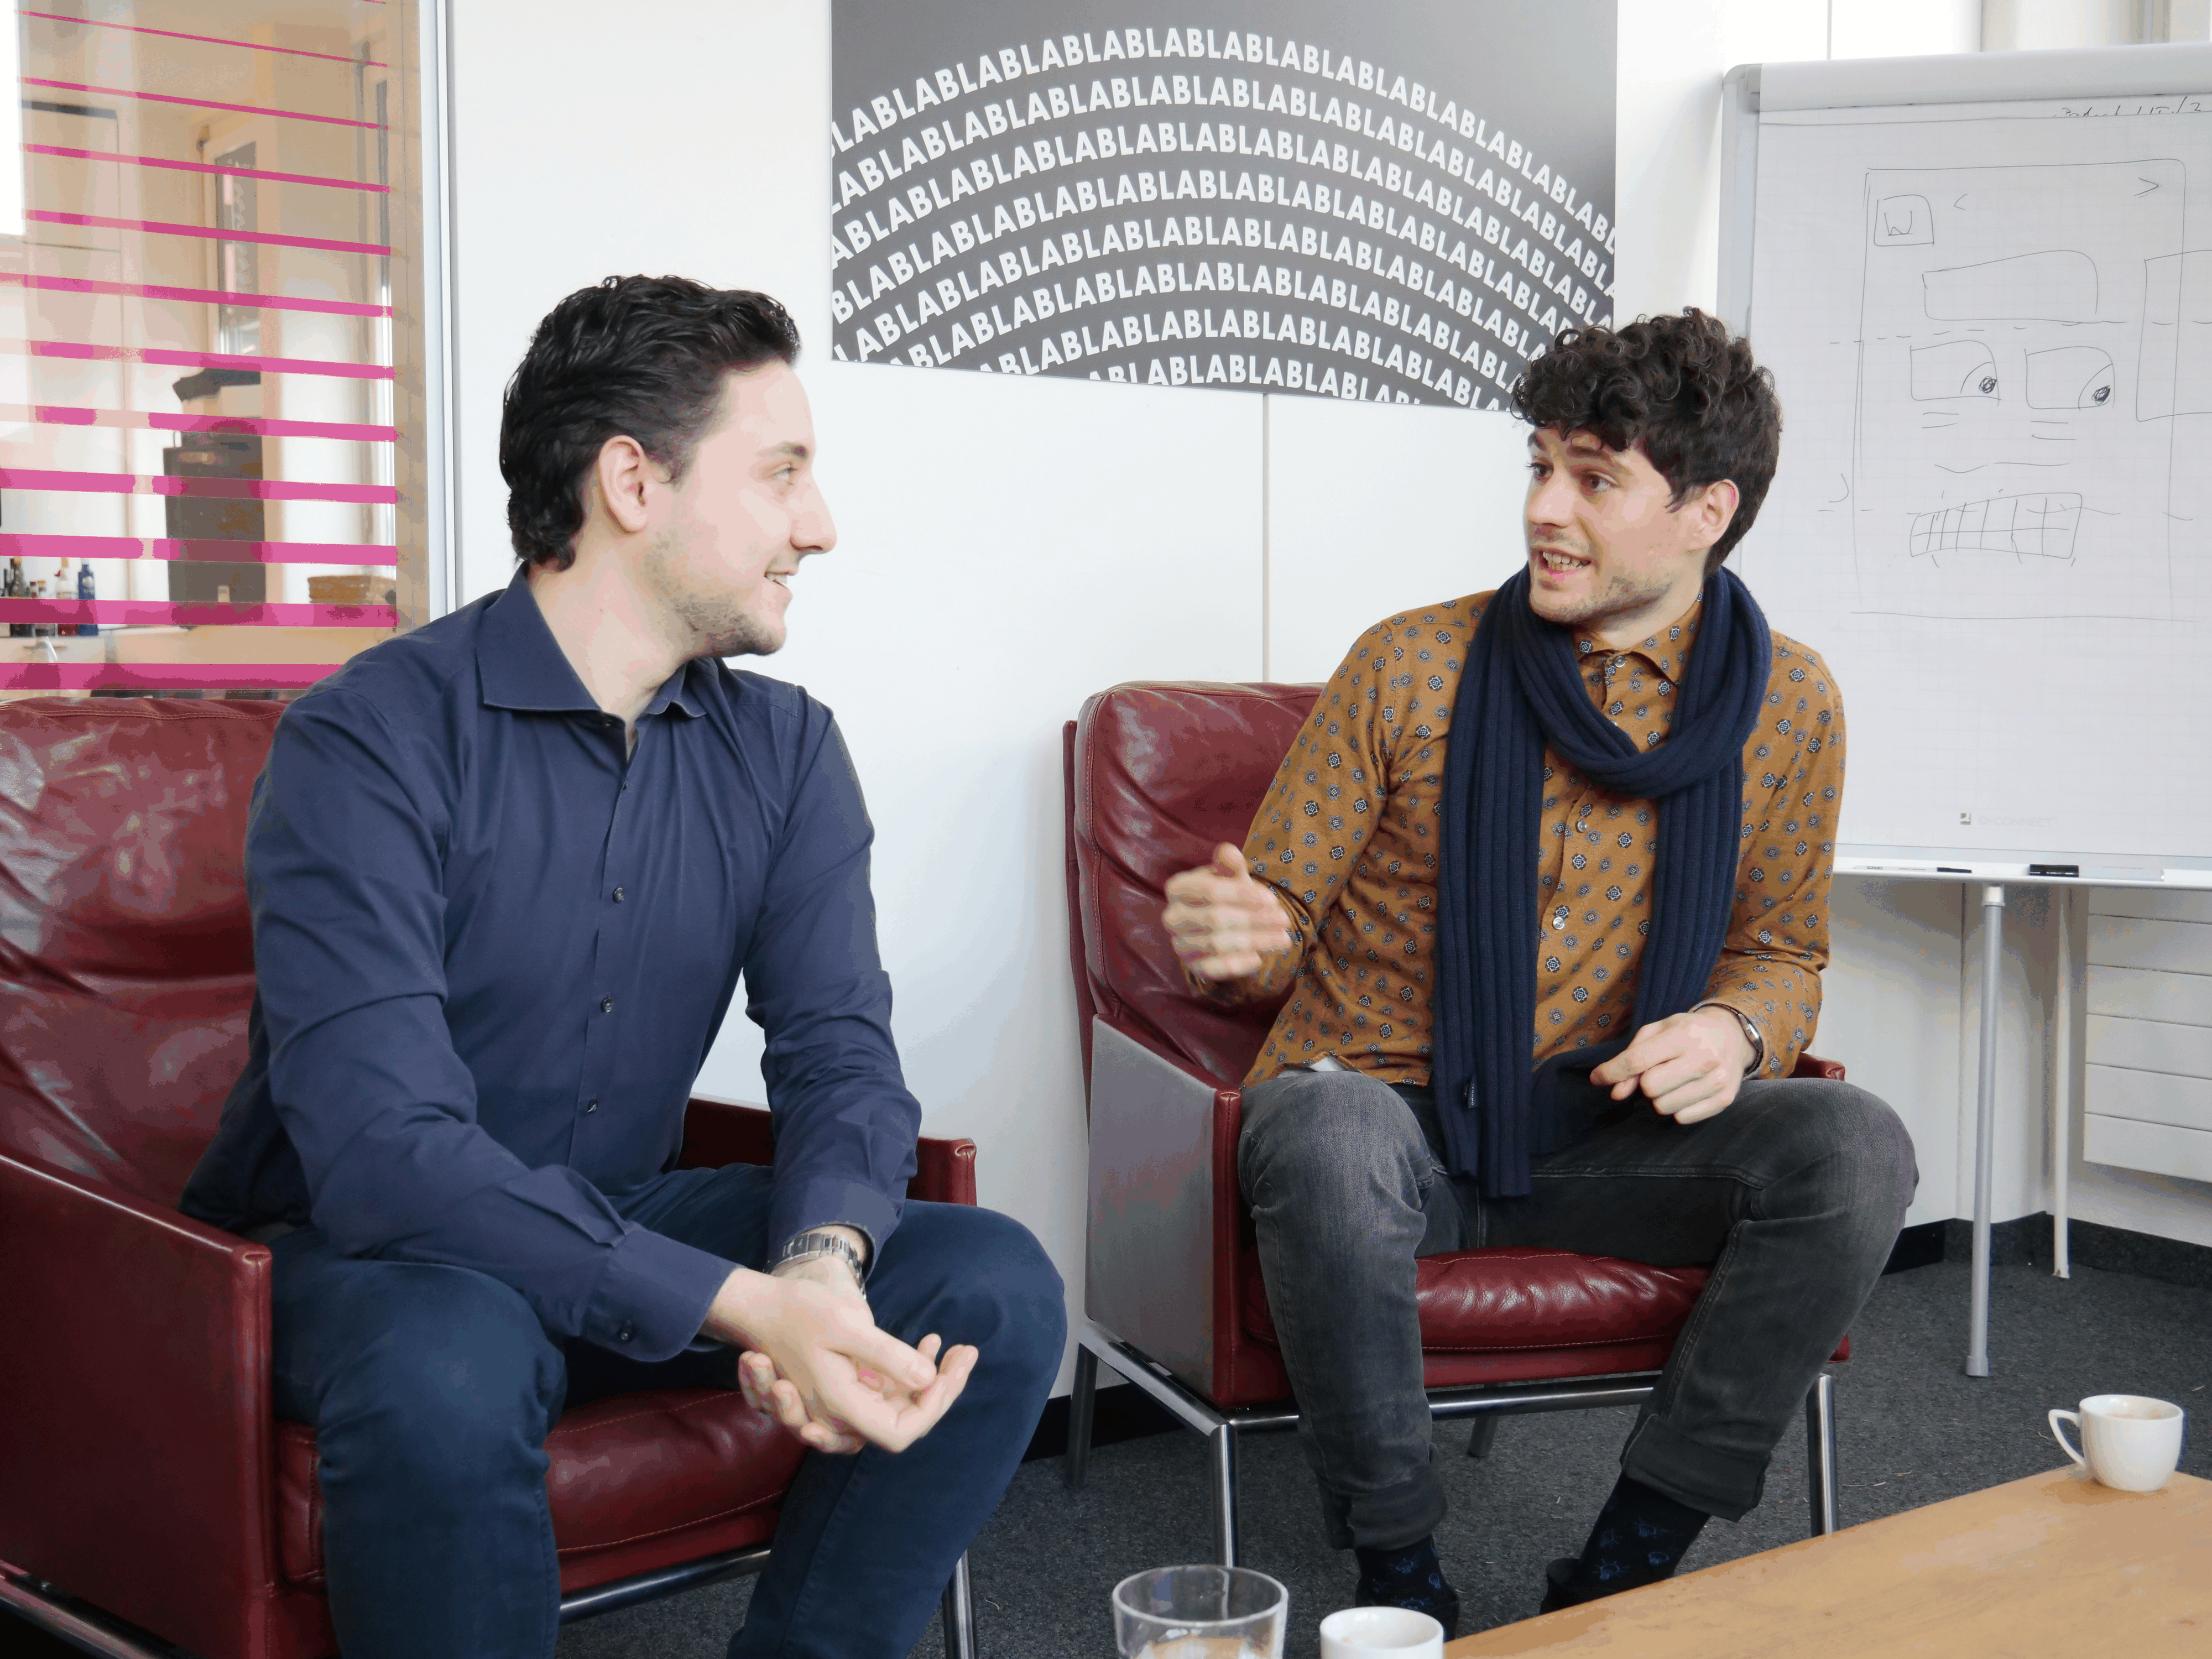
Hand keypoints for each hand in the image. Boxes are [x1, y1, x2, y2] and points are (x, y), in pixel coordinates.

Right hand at [706, 1265, 976, 1454]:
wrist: (760, 1304)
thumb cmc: (798, 1310)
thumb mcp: (846, 1325)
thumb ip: (887, 1356)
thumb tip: (928, 1380)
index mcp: (839, 1405)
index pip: (899, 1432)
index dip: (930, 1407)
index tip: (949, 1369)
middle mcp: (840, 1414)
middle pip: (904, 1422)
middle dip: (941, 1390)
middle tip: (966, 1352)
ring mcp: (843, 1404)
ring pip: (899, 1406)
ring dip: (930, 1379)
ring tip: (954, 1347)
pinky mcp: (845, 1389)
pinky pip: (887, 1392)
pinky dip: (911, 1370)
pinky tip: (928, 1340)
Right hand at [1162, 842, 1294, 980]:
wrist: (1217, 927)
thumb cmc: (1226, 895)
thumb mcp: (1230, 877)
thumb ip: (1230, 864)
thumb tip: (1230, 851)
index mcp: (1177, 888)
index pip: (1210, 891)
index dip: (1244, 895)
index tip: (1272, 900)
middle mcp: (1173, 917)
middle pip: (1216, 918)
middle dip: (1255, 919)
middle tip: (1283, 919)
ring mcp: (1180, 944)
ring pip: (1219, 944)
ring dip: (1256, 942)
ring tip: (1284, 939)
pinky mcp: (1193, 967)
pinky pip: (1217, 968)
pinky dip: (1240, 964)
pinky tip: (1260, 958)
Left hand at [1589, 1007, 1753, 1125]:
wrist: (1731, 1036)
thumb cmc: (1685, 1032)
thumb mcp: (1655, 1033)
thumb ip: (1631, 1057)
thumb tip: (1615, 1093)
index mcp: (1683, 1034)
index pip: (1637, 1060)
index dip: (1612, 1072)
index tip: (1597, 1078)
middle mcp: (1704, 1058)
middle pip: (1649, 1088)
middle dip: (1643, 1083)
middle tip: (1654, 1072)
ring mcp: (1717, 1081)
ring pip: (1663, 1107)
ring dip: (1659, 1097)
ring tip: (1672, 1080)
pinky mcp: (1724, 1100)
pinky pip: (1682, 1118)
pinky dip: (1676, 1108)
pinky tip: (1685, 1091)